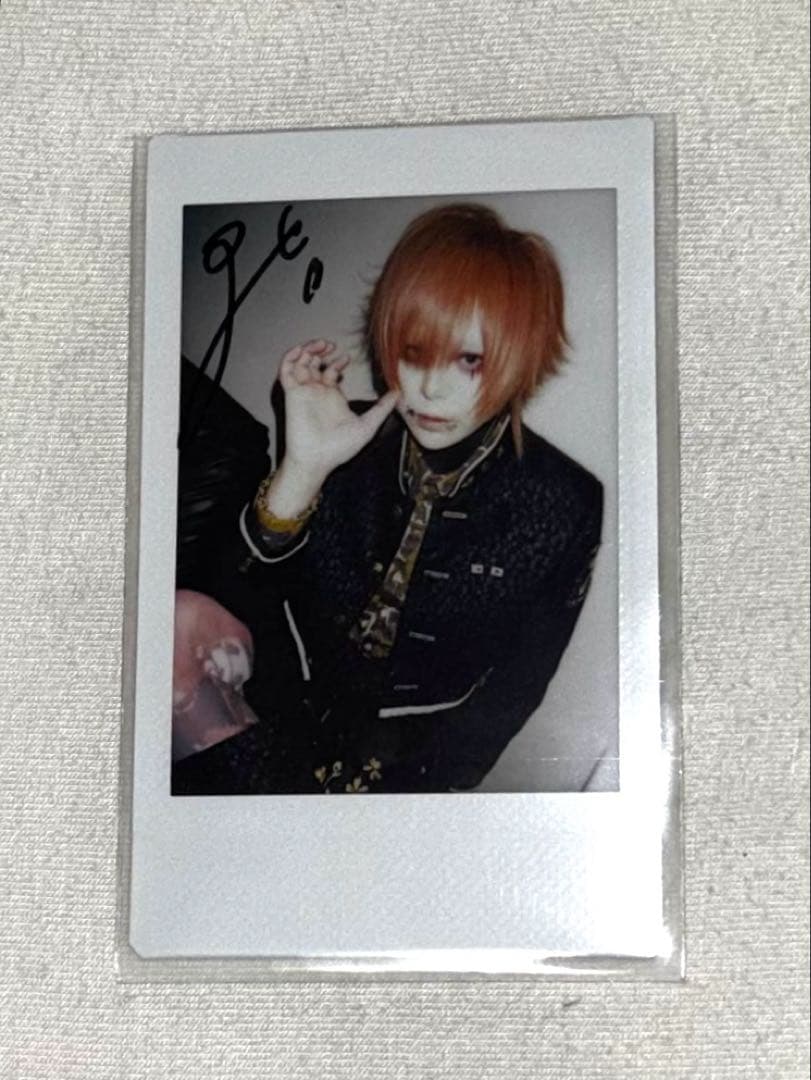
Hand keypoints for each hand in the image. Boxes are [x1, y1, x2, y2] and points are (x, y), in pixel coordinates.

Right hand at [262, 340, 398, 520]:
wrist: (317, 460)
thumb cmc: (339, 449)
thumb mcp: (367, 425)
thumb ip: (381, 408)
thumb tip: (398, 394)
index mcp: (332, 398)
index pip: (331, 372)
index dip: (338, 362)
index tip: (346, 357)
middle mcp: (317, 392)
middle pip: (315, 363)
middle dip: (321, 350)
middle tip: (331, 345)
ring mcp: (304, 392)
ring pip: (301, 362)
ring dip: (308, 349)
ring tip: (321, 344)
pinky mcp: (292, 393)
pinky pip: (286, 370)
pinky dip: (291, 357)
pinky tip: (303, 351)